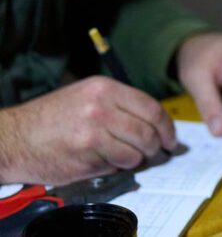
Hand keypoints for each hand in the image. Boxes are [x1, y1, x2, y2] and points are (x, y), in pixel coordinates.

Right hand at [0, 77, 175, 184]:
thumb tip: (155, 123)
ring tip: (126, 157)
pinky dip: (116, 167)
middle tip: (155, 152)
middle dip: (156, 146)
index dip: (166, 127)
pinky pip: (116, 166)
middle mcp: (101, 109)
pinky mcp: (85, 157)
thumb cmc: (52, 117)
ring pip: (135, 152)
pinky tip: (105, 160)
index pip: (152, 108)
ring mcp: (93, 135)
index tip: (170, 138)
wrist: (13, 137)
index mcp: (105, 89)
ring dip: (136, 159)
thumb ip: (120, 105)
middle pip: (148, 132)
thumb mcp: (86, 96)